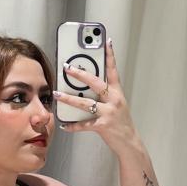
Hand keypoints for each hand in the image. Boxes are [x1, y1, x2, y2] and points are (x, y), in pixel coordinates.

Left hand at [54, 37, 138, 154]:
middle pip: (96, 83)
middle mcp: (114, 100)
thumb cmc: (121, 123)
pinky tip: (64, 124)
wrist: (130, 143)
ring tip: (56, 94)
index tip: (106, 42)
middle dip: (80, 74)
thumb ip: (104, 95)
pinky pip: (84, 124)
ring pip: (86, 103)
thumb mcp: (116, 105)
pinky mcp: (103, 126)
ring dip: (69, 98)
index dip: (110, 55)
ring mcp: (109, 113)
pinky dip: (72, 125)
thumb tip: (84, 87)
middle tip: (67, 68)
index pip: (113, 70)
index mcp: (117, 93)